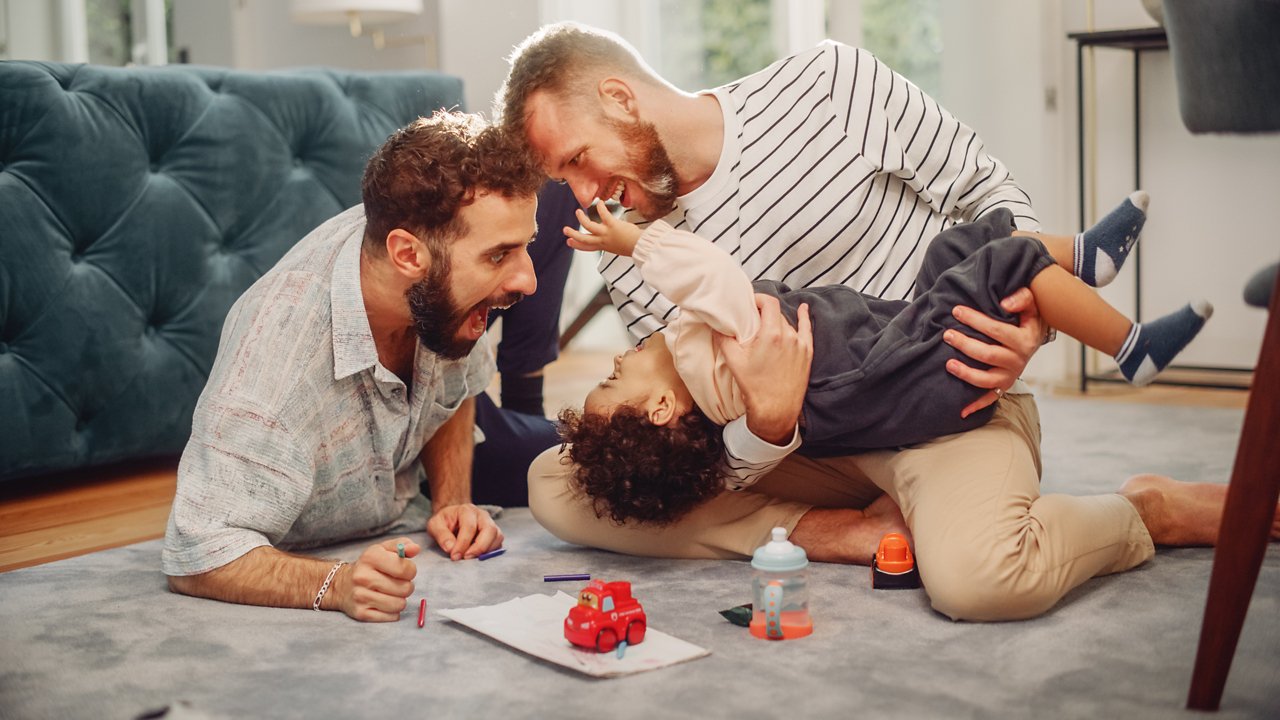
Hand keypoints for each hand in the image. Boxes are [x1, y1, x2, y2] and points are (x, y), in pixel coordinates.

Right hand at [339, 537, 417, 621]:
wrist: (340, 585)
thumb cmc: (369, 566)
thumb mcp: (383, 549)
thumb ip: (402, 545)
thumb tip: (416, 549)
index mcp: (370, 557)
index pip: (406, 569)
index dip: (410, 570)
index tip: (403, 570)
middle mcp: (363, 577)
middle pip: (405, 588)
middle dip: (406, 586)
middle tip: (397, 583)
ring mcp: (361, 597)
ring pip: (399, 604)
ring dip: (400, 600)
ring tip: (392, 593)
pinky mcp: (361, 613)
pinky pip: (391, 617)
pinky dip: (392, 612)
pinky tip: (384, 603)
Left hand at [426, 502, 503, 560]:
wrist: (452, 517)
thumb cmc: (444, 521)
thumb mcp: (435, 524)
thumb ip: (442, 535)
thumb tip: (451, 549)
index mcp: (466, 510)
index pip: (469, 527)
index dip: (462, 544)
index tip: (455, 556)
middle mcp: (482, 515)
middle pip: (489, 529)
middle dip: (479, 547)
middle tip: (467, 558)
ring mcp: (490, 523)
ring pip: (497, 536)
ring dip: (487, 550)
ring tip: (472, 558)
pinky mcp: (494, 534)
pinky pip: (498, 543)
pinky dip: (490, 552)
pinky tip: (478, 556)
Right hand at [564, 201, 641, 255]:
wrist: (641, 246)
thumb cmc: (633, 246)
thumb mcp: (618, 247)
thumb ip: (611, 241)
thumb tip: (611, 236)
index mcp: (604, 246)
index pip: (587, 247)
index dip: (577, 245)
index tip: (569, 242)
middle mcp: (602, 241)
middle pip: (583, 239)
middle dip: (573, 234)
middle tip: (565, 230)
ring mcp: (606, 233)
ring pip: (588, 226)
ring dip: (582, 218)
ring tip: (578, 211)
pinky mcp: (612, 225)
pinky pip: (603, 214)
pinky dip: (600, 208)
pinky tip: (599, 202)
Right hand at [713, 294, 812, 443]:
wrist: (775, 410)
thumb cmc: (755, 387)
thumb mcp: (734, 361)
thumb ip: (723, 339)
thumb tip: (716, 325)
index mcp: (772, 334)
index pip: (769, 303)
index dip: (759, 298)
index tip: (750, 302)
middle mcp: (789, 336)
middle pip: (776, 314)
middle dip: (764, 313)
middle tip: (752, 319)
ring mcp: (800, 345)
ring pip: (787, 323)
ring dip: (776, 322)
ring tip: (765, 327)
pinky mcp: (807, 354)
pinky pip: (806, 330)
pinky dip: (804, 318)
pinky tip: (803, 309)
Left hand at [944, 287, 1045, 417]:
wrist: (1034, 341)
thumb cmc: (1026, 321)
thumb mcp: (1032, 307)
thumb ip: (1022, 298)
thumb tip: (1005, 303)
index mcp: (1024, 340)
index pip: (996, 330)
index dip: (975, 320)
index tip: (956, 311)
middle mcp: (1017, 361)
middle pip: (987, 355)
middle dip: (965, 344)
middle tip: (947, 334)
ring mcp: (1010, 376)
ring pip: (985, 379)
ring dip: (965, 373)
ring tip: (948, 363)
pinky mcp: (1003, 387)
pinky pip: (989, 399)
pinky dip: (976, 406)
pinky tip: (960, 411)